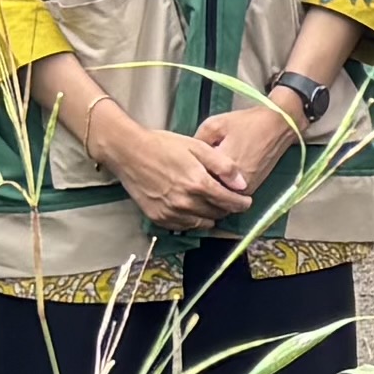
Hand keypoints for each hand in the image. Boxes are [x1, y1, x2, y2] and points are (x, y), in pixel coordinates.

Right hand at [94, 112, 253, 232]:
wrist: (128, 152)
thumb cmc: (163, 145)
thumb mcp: (197, 147)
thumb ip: (223, 166)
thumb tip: (242, 184)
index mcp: (198, 183)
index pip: (229, 202)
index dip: (242, 203)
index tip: (246, 201)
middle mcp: (186, 202)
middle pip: (217, 214)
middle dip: (226, 208)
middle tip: (226, 199)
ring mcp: (171, 212)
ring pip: (202, 224)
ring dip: (210, 215)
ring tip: (209, 203)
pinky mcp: (158, 218)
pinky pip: (183, 227)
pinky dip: (192, 220)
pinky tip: (191, 208)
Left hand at [191, 99, 293, 202]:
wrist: (278, 125)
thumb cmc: (246, 123)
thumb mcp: (214, 125)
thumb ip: (196, 142)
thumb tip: (186, 159)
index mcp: (223, 167)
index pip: (197, 181)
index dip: (187, 176)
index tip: (182, 170)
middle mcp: (235, 183)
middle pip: (207, 193)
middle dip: (197, 186)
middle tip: (189, 175)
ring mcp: (246, 189)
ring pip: (219, 197)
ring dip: (210, 190)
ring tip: (203, 175)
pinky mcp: (253, 189)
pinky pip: (230, 195)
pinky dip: (222, 190)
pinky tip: (217, 176)